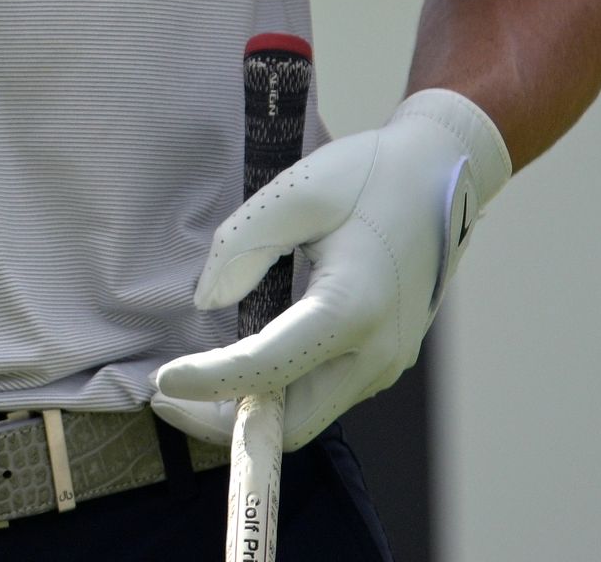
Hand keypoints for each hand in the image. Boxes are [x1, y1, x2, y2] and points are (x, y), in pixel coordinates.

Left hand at [152, 88, 512, 451]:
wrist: (442, 176)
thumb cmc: (366, 176)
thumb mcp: (295, 191)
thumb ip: (241, 247)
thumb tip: (206, 302)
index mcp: (353, 308)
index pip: (267, 370)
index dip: (207, 382)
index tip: (158, 382)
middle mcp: (377, 352)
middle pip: (292, 424)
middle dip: (225, 422)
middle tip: (165, 396)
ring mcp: (388, 363)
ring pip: (309, 416)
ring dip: (250, 411)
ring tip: (191, 384)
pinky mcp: (386, 360)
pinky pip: (324, 394)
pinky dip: (278, 394)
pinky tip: (238, 368)